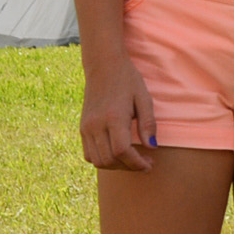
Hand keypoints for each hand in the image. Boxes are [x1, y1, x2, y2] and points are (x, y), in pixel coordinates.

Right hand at [80, 54, 157, 171]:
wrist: (103, 67)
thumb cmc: (128, 80)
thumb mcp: (144, 98)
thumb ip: (148, 123)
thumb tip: (152, 147)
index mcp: (113, 118)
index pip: (122, 151)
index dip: (136, 163)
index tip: (149, 165)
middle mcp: (95, 125)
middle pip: (109, 160)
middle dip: (128, 167)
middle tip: (145, 164)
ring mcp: (86, 128)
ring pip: (97, 161)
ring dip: (115, 166)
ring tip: (132, 161)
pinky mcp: (82, 128)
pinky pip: (89, 154)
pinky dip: (102, 160)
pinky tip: (117, 154)